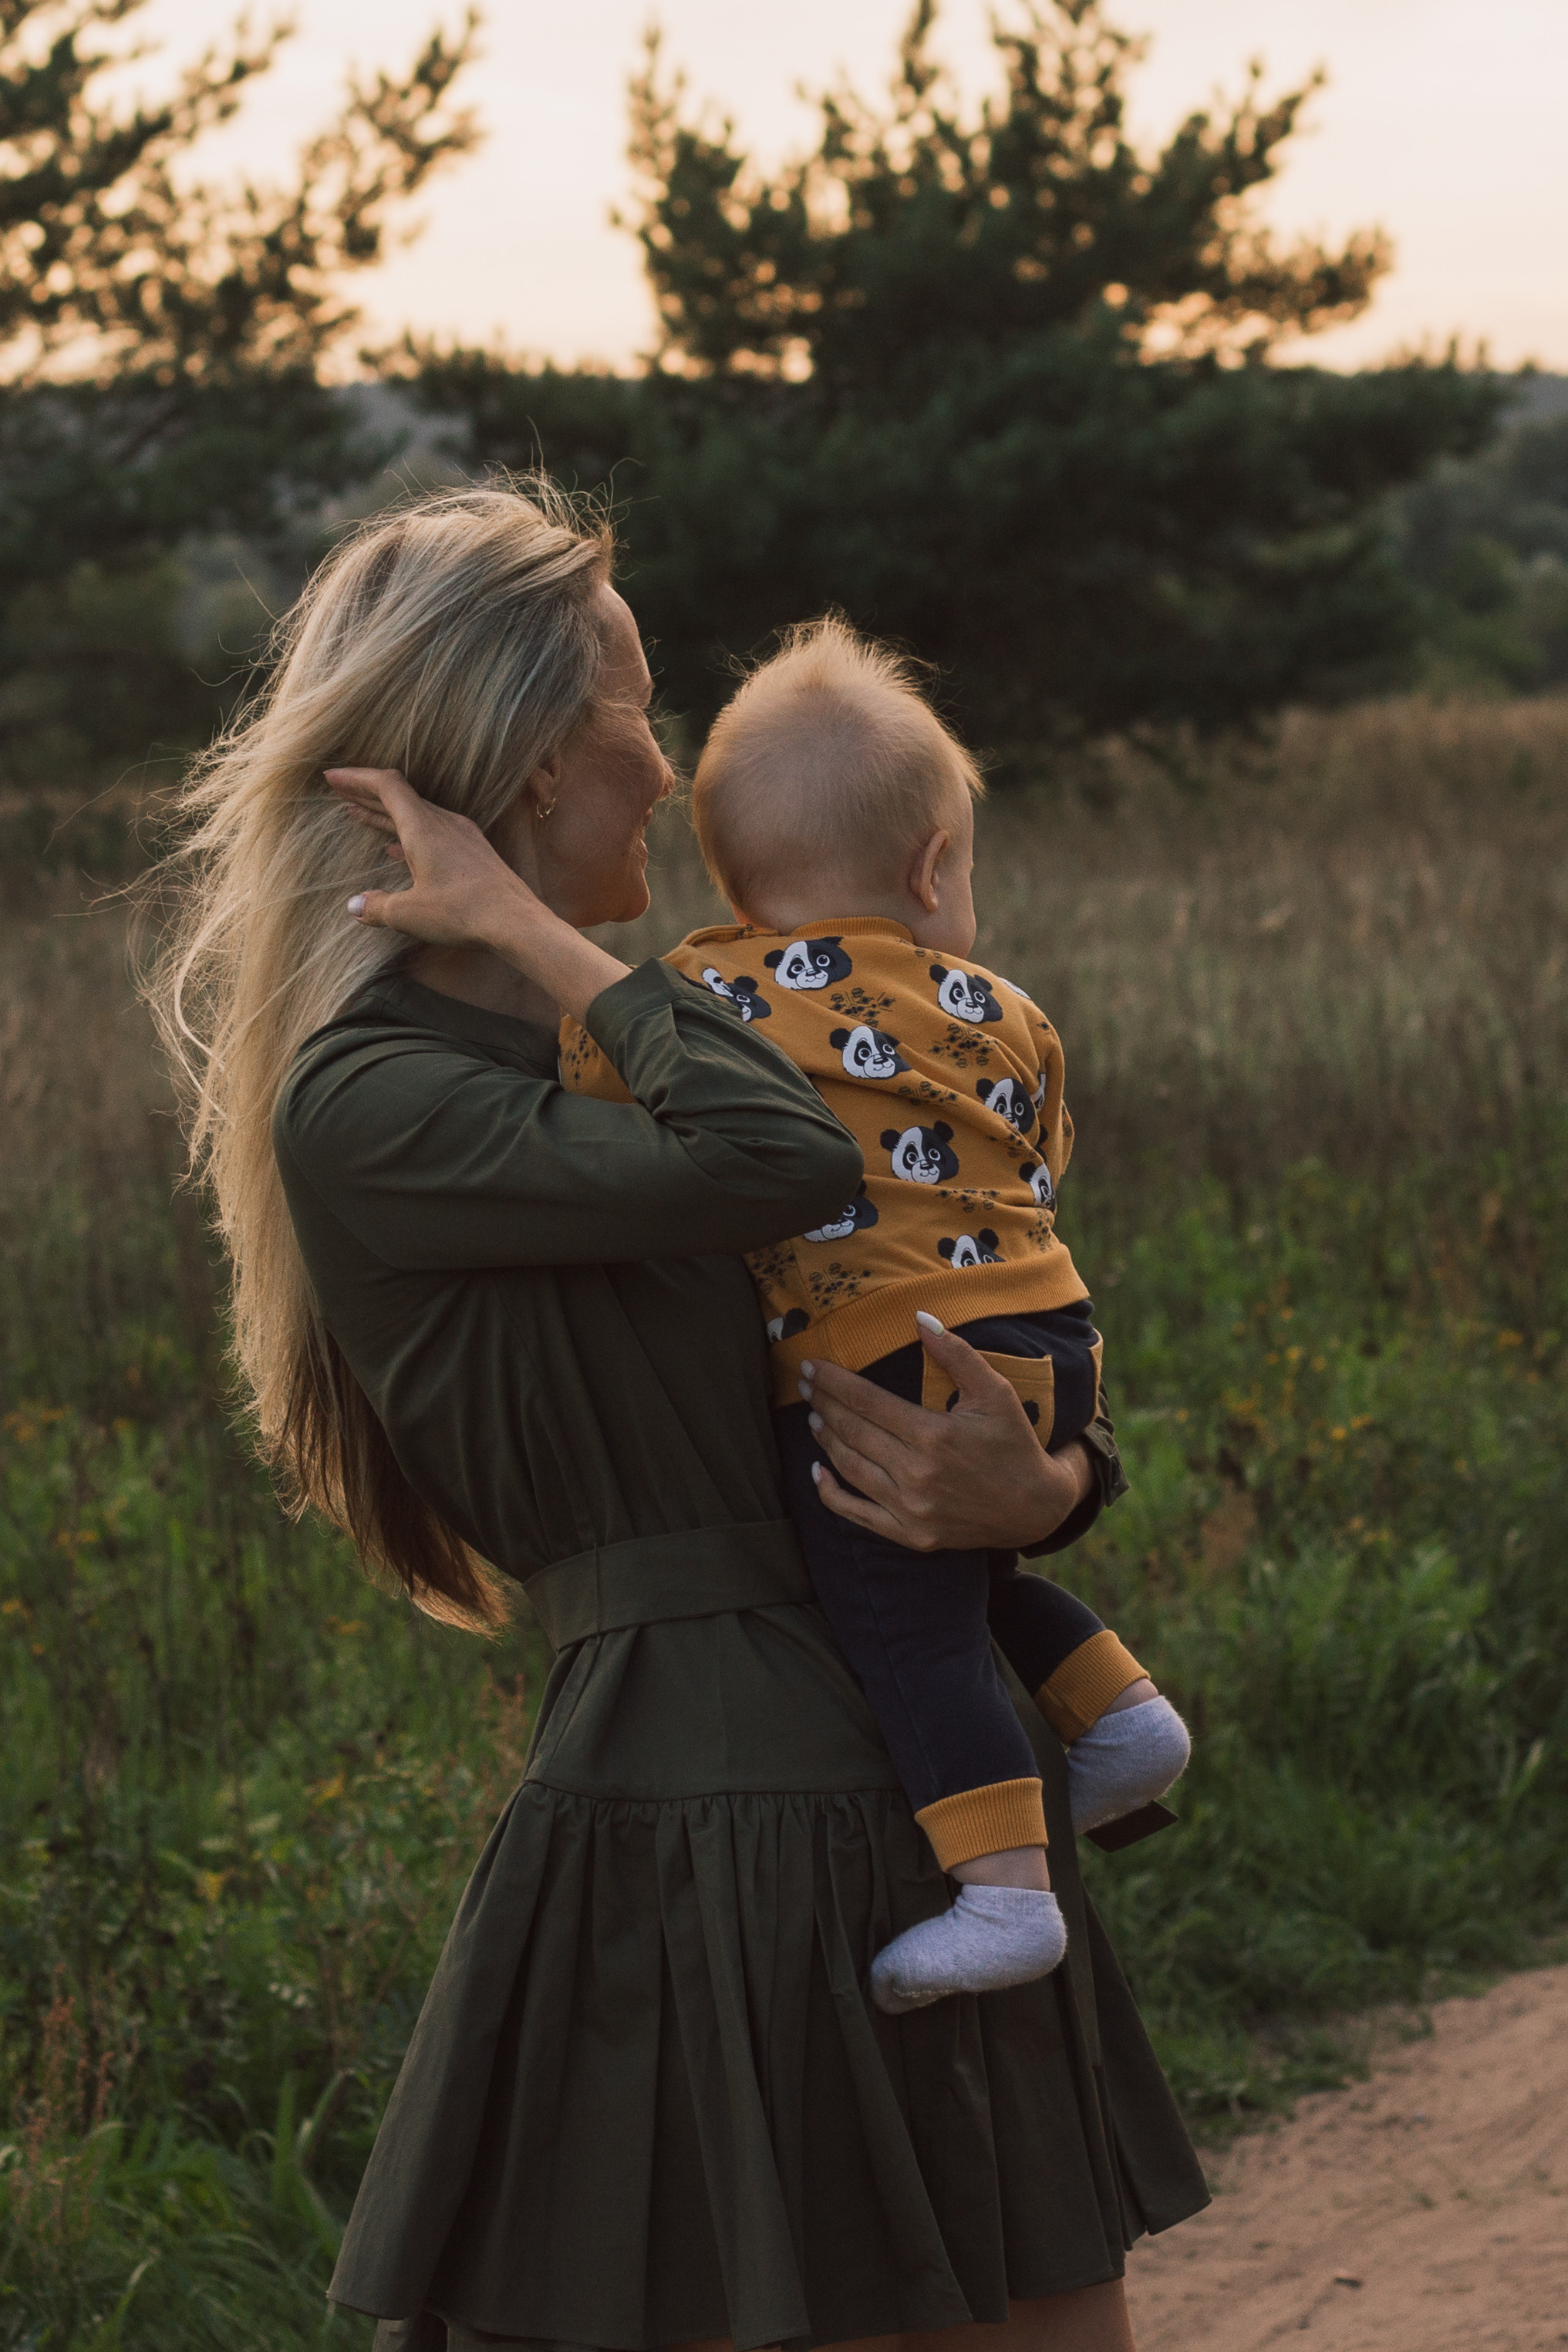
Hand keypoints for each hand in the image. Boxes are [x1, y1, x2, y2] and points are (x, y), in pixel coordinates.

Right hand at [327, 767, 630, 1023]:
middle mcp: (443, 822)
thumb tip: (355, 906)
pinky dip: (408, 834)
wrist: (516, 922)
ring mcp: (461, 835)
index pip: (386, 785)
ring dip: (386, 814)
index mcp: (423, 827)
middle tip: (338, 790)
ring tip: (359, 815)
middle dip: (365, 793)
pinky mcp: (473, 852)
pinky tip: (397, 850)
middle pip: (399, 796)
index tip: (331, 777)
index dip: (356, 777)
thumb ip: (377, 907)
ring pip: (416, 815)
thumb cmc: (463, 912)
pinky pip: (433, 833)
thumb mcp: (410, 913)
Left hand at [799, 1317, 1093, 1551]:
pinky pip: (858, 1514)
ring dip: (826, 1441)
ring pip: (851, 1469)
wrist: (1035, 1507)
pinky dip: (831, 1495)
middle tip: (804, 1385)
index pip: (867, 1401)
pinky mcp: (911, 1535)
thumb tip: (919, 1318)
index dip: (833, 1382)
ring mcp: (911, 1509)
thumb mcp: (995, 1392)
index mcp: (933, 1436)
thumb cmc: (1013, 1442)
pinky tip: (818, 1474)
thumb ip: (956, 1354)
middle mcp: (917, 1474)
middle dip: (823, 1404)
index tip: (811, 1366)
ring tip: (814, 1418)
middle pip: (853, 1432)